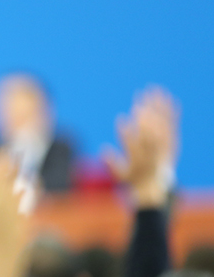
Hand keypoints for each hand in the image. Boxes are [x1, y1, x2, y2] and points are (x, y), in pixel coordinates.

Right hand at [103, 86, 178, 207]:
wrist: (156, 184)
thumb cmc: (134, 178)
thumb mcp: (120, 175)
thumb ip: (112, 163)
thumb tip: (103, 149)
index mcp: (140, 163)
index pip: (133, 147)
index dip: (127, 133)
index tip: (120, 119)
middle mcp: (155, 155)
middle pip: (151, 135)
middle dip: (144, 119)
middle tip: (137, 103)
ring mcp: (166, 147)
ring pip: (162, 125)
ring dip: (156, 108)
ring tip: (150, 92)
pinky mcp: (173, 139)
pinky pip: (172, 122)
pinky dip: (168, 108)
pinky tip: (164, 95)